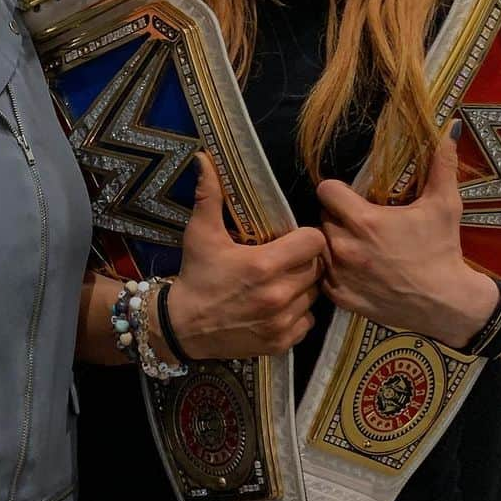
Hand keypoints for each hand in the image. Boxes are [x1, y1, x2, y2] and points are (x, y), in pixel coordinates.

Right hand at [166, 152, 325, 358]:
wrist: (182, 327)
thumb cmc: (196, 275)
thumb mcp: (200, 233)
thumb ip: (208, 195)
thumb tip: (204, 158)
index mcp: (264, 264)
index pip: (314, 242)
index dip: (306, 237)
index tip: (292, 238)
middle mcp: (278, 294)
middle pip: (317, 268)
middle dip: (305, 260)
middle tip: (285, 258)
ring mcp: (281, 322)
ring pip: (314, 295)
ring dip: (303, 287)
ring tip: (282, 280)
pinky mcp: (281, 342)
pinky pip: (307, 322)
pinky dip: (298, 313)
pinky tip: (279, 305)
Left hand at [316, 125, 496, 347]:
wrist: (447, 304)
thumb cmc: (443, 251)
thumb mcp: (445, 205)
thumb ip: (441, 165)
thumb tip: (449, 128)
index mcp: (363, 220)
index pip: (326, 190)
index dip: (338, 191)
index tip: (351, 196)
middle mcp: (344, 246)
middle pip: (323, 217)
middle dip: (338, 217)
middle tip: (359, 223)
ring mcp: (339, 274)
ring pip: (320, 246)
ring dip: (334, 242)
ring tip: (357, 245)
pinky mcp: (340, 297)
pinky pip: (323, 275)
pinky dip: (334, 271)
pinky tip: (355, 269)